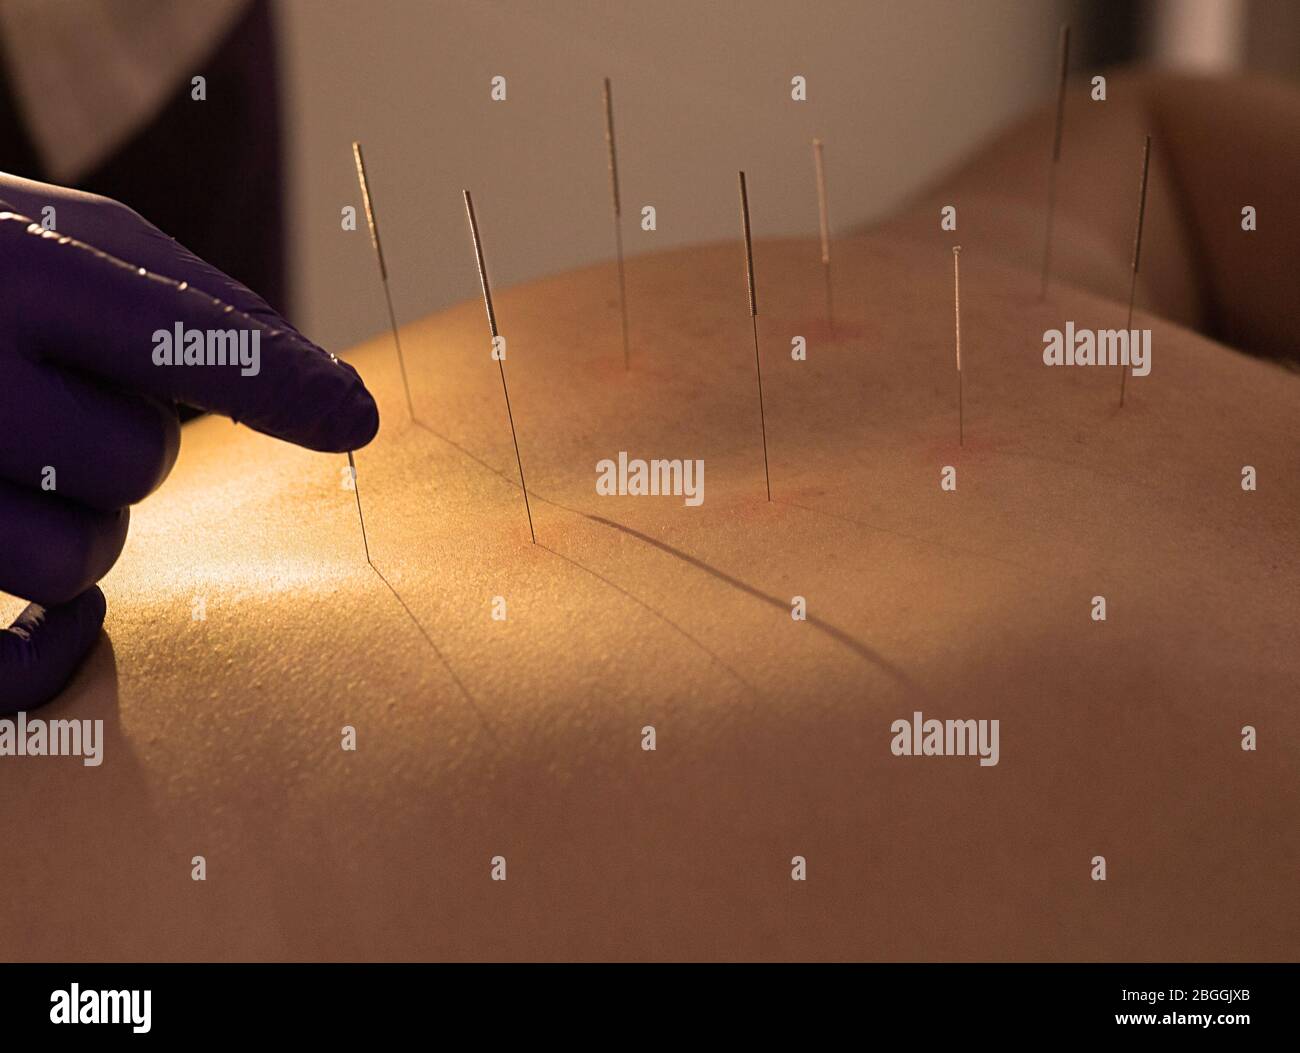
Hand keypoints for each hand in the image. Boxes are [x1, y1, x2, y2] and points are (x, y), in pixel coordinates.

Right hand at [0, 175, 378, 712]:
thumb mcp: (60, 235)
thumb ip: (192, 299)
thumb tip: (330, 386)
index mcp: (11, 270)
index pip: (179, 336)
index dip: (276, 382)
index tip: (355, 418)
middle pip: (137, 463)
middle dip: (129, 442)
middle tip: (61, 401)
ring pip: (76, 556)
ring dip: (81, 525)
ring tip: (20, 467)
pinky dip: (44, 652)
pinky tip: (59, 625)